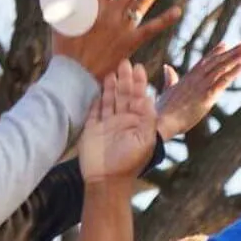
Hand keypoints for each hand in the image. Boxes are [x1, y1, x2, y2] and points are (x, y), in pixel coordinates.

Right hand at [51, 0, 182, 81]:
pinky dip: (165, 20)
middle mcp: (110, 12)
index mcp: (92, 4)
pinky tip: (178, 10)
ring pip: (143, 0)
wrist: (74, 75)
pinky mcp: (131, 42)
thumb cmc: (66, 45)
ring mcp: (122, 27)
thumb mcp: (63, 15)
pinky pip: (151, 29)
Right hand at [80, 61, 157, 183]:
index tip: (138, 67)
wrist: (106, 180)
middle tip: (125, 61)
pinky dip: (96, 98)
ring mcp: (107, 124)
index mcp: (138, 123)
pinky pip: (94, 110)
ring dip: (111, 85)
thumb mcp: (145, 140)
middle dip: (125, 79)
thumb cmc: (129, 162)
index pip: (139, 98)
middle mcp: (123, 122)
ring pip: (110, 99)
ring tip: (112, 69)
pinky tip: (97, 86)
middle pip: (124, 95)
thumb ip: (148, 118)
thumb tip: (148, 97)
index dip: (139, 83)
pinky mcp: (92, 129)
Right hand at [156, 42, 240, 141]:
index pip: (204, 61)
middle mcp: (195, 78)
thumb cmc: (162, 110)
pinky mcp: (206, 96)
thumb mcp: (166, 91)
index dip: (215, 52)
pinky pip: (223, 81)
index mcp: (187, 78)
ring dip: (235, 58)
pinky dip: (234, 72)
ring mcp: (201, 86)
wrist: (161, 121)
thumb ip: (170, 79)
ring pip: (221, 68)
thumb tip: (167, 67)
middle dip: (232, 52)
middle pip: (216, 61)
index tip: (225, 44)